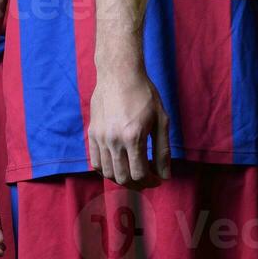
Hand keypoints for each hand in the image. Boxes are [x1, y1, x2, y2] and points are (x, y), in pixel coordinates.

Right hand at [88, 66, 169, 185]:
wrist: (119, 75)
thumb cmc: (144, 95)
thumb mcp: (161, 120)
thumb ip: (163, 151)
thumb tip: (165, 176)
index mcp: (133, 136)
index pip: (139, 174)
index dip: (150, 181)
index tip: (157, 179)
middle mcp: (114, 140)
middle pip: (123, 178)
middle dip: (137, 184)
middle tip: (147, 179)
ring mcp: (100, 138)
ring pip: (108, 173)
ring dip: (122, 179)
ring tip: (134, 174)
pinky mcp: (92, 134)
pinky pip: (95, 163)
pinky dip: (107, 171)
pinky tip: (119, 166)